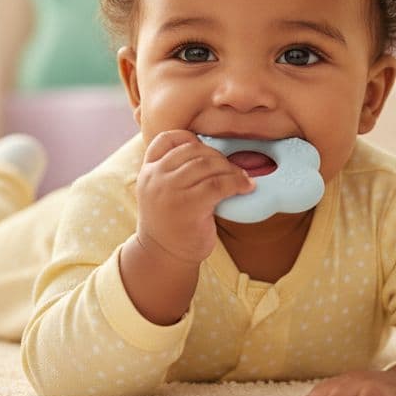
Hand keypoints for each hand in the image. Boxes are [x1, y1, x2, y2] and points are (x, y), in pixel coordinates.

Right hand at [135, 130, 254, 264]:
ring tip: (242, 178)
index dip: (189, 138)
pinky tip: (247, 187)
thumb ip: (174, 172)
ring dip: (231, 169)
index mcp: (148, 171)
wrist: (163, 257)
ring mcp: (170, 190)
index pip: (166, 139)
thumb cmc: (170, 225)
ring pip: (208, 164)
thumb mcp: (162, 193)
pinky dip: (237, 183)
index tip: (206, 150)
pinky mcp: (188, 205)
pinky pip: (219, 184)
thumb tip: (211, 153)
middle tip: (232, 170)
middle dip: (218, 157)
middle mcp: (155, 177)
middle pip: (194, 150)